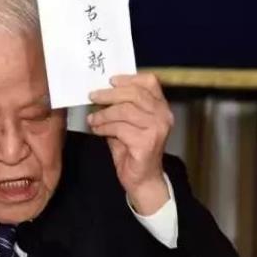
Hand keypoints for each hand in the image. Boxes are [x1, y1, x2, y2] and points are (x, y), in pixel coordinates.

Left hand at [87, 73, 173, 214]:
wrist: (142, 178)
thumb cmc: (132, 148)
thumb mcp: (126, 122)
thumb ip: (120, 106)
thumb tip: (100, 91)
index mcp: (160, 106)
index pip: (150, 82)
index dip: (129, 78)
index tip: (110, 80)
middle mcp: (163, 116)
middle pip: (135, 94)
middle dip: (110, 94)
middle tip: (92, 96)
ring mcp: (157, 129)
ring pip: (125, 111)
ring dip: (104, 114)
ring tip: (92, 119)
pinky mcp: (147, 143)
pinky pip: (120, 128)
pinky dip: (104, 128)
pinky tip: (97, 130)